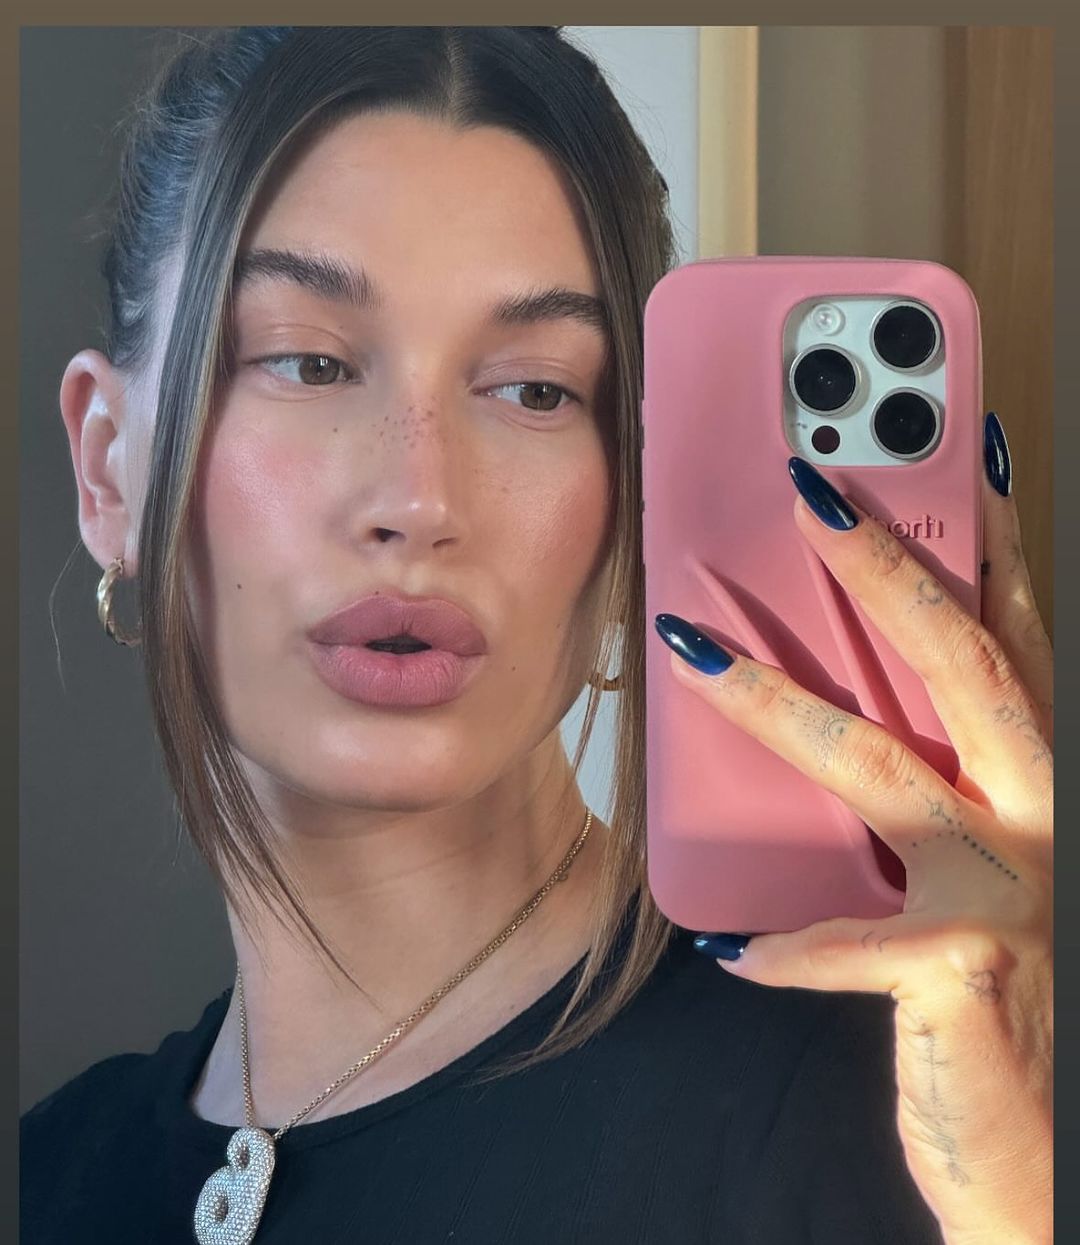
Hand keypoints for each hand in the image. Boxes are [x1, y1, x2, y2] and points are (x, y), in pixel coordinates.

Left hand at [655, 414, 1051, 1244]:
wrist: (1034, 1144)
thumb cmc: (980, 977)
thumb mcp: (952, 858)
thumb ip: (905, 777)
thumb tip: (809, 694)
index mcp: (1026, 775)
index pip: (1003, 634)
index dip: (983, 539)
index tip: (953, 445)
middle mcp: (1034, 813)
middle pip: (959, 663)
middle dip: (884, 565)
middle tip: (808, 482)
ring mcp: (1010, 889)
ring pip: (885, 771)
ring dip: (780, 706)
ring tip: (691, 649)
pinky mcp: (966, 973)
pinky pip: (863, 946)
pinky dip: (795, 948)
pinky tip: (729, 948)